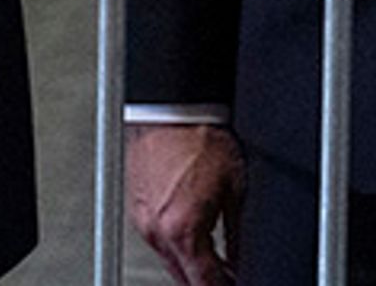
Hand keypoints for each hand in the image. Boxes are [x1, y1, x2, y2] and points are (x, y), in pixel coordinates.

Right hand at [129, 122, 245, 285]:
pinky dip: (175, 241)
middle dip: (205, 280)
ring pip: (169, 259)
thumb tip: (239, 258)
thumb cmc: (201, 136)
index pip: (204, 283)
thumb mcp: (235, 190)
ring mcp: (142, 220)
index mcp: (182, 230)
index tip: (235, 283)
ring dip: (190, 261)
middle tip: (227, 276)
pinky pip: (158, 238)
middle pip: (183, 278)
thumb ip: (237, 234)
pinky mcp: (136, 207)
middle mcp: (156, 231)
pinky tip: (192, 229)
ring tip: (214, 254)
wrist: (173, 107)